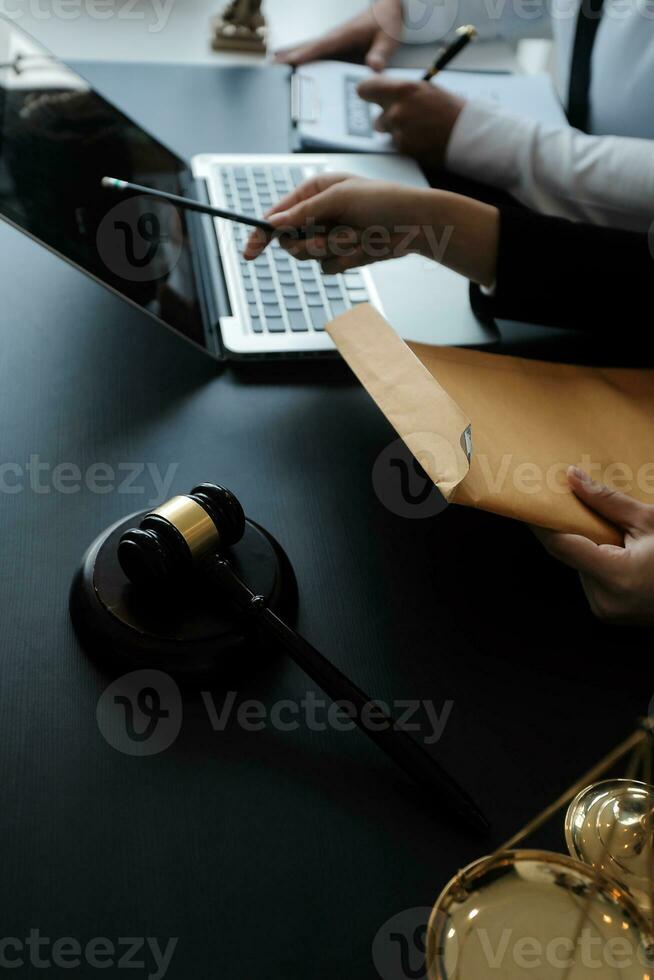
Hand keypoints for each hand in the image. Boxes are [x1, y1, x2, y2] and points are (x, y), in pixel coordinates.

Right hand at [244, 173, 499, 285]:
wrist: (417, 225)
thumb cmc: (384, 200)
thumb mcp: (340, 198)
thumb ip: (304, 211)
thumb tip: (273, 223)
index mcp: (315, 190)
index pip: (278, 214)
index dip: (262, 234)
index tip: (251, 252)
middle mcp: (319, 213)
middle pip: (289, 241)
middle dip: (306, 244)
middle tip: (325, 240)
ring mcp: (330, 235)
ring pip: (309, 257)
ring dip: (330, 250)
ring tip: (355, 239)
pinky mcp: (343, 253)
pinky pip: (329, 267)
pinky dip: (345, 260)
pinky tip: (365, 249)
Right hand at [274, 0, 401, 70]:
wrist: (390, 10)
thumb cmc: (387, 23)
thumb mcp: (388, 39)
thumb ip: (381, 54)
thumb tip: (373, 67)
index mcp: (344, 36)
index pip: (321, 47)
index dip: (305, 55)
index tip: (289, 62)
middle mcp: (334, 38)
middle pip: (308, 48)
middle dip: (290, 56)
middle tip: (271, 66)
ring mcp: (333, 42)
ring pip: (309, 50)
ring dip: (291, 57)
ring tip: (273, 65)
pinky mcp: (335, 47)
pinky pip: (316, 54)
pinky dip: (302, 58)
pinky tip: (292, 65)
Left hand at [358, 76, 463, 163]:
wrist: (466, 134)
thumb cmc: (449, 108)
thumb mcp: (424, 89)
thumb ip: (400, 91)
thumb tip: (382, 92)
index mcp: (402, 89)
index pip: (365, 89)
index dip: (368, 92)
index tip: (370, 94)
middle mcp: (396, 110)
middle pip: (375, 116)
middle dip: (386, 116)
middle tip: (404, 116)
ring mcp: (399, 131)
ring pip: (385, 131)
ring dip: (395, 129)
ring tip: (417, 127)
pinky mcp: (403, 148)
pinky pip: (396, 143)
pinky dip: (405, 142)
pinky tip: (421, 138)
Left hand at [533, 467, 653, 625]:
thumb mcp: (650, 520)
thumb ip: (608, 501)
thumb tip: (572, 477)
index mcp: (616, 576)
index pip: (561, 545)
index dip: (541, 521)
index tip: (529, 501)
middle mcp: (605, 600)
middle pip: (570, 555)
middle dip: (572, 529)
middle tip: (572, 503)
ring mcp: (605, 611)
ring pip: (580, 567)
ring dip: (588, 548)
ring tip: (614, 535)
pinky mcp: (607, 614)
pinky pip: (591, 579)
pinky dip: (598, 562)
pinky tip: (618, 552)